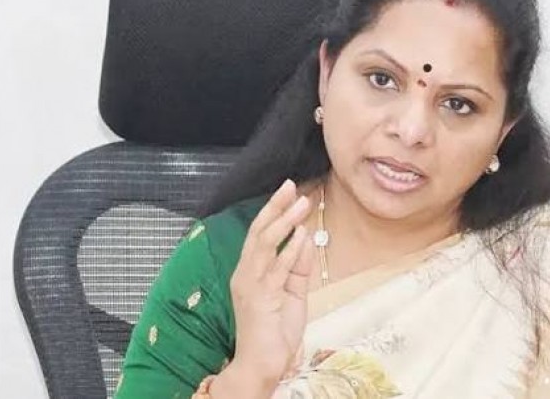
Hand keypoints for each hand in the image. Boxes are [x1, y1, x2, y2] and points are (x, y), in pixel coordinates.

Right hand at [227, 179, 314, 386]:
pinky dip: (289, 250)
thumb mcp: (292, 293)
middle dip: (274, 207)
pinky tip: (300, 235)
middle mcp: (245, 274)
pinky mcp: (260, 298)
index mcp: (251, 272)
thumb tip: (303, 239)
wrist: (263, 364)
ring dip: (284, 222)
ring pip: (265, 245)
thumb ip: (296, 266)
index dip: (273, 211)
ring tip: (300, 203)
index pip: (259, 234)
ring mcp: (251, 285)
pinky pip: (276, 269)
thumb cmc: (275, 331)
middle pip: (258, 232)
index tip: (288, 192)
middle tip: (290, 185)